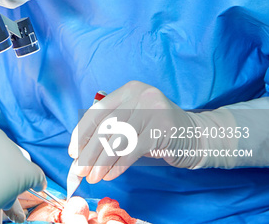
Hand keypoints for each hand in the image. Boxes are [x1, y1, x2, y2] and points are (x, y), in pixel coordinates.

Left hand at [68, 81, 200, 183]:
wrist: (196, 136)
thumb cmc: (156, 131)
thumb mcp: (132, 121)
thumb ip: (110, 128)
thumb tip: (80, 152)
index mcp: (128, 91)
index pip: (97, 111)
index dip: (81, 133)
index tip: (72, 152)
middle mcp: (140, 95)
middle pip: (105, 126)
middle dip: (89, 151)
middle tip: (80, 170)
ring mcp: (153, 110)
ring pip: (118, 140)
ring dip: (102, 162)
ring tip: (93, 177)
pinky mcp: (162, 129)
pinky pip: (133, 150)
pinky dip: (118, 165)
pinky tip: (110, 175)